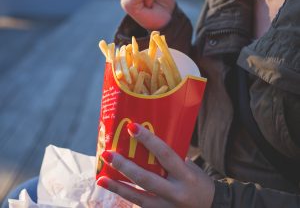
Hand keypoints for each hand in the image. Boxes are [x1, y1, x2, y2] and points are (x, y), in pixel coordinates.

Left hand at [99, 123, 214, 207]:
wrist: (210, 207)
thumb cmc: (199, 181)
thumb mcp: (189, 167)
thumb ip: (170, 158)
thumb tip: (147, 143)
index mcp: (185, 175)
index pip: (165, 154)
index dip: (148, 140)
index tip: (132, 127)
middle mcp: (176, 193)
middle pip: (146, 178)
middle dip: (125, 166)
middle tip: (108, 154)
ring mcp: (167, 207)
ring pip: (138, 197)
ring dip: (117, 186)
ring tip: (101, 178)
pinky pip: (140, 205)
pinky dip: (125, 196)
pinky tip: (113, 187)